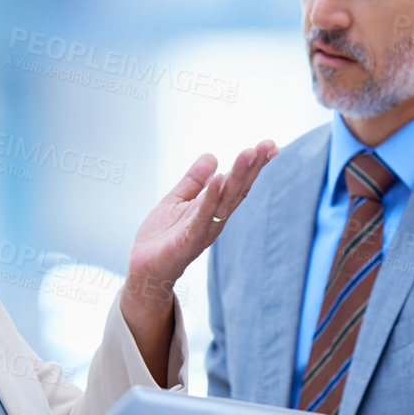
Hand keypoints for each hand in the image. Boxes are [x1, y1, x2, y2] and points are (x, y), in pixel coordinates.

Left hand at [120, 142, 276, 312]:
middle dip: (252, 166)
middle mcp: (215, 218)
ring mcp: (204, 229)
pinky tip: (219, 179)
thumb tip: (212, 156)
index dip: (253, 165)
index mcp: (213, 208)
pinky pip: (203, 216)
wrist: (144, 269)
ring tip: (249, 153)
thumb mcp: (176, 200)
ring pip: (225, 199)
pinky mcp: (189, 239)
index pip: (237, 183)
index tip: (269, 145)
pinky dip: (212, 197)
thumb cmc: (161, 239)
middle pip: (237, 189)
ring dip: (238, 175)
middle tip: (267, 146)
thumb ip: (193, 180)